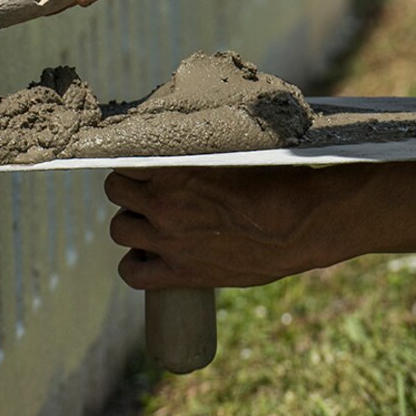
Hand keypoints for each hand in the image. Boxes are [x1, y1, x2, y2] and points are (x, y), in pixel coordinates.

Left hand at [106, 166, 342, 289]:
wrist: (300, 224)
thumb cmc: (275, 178)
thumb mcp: (232, 150)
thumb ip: (201, 150)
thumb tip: (187, 141)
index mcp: (174, 167)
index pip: (123, 157)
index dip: (132, 159)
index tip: (142, 163)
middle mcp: (164, 202)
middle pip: (115, 190)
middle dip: (129, 189)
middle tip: (150, 191)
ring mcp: (169, 240)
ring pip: (119, 229)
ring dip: (132, 223)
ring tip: (152, 221)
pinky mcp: (181, 273)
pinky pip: (133, 273)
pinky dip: (135, 264)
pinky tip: (150, 256)